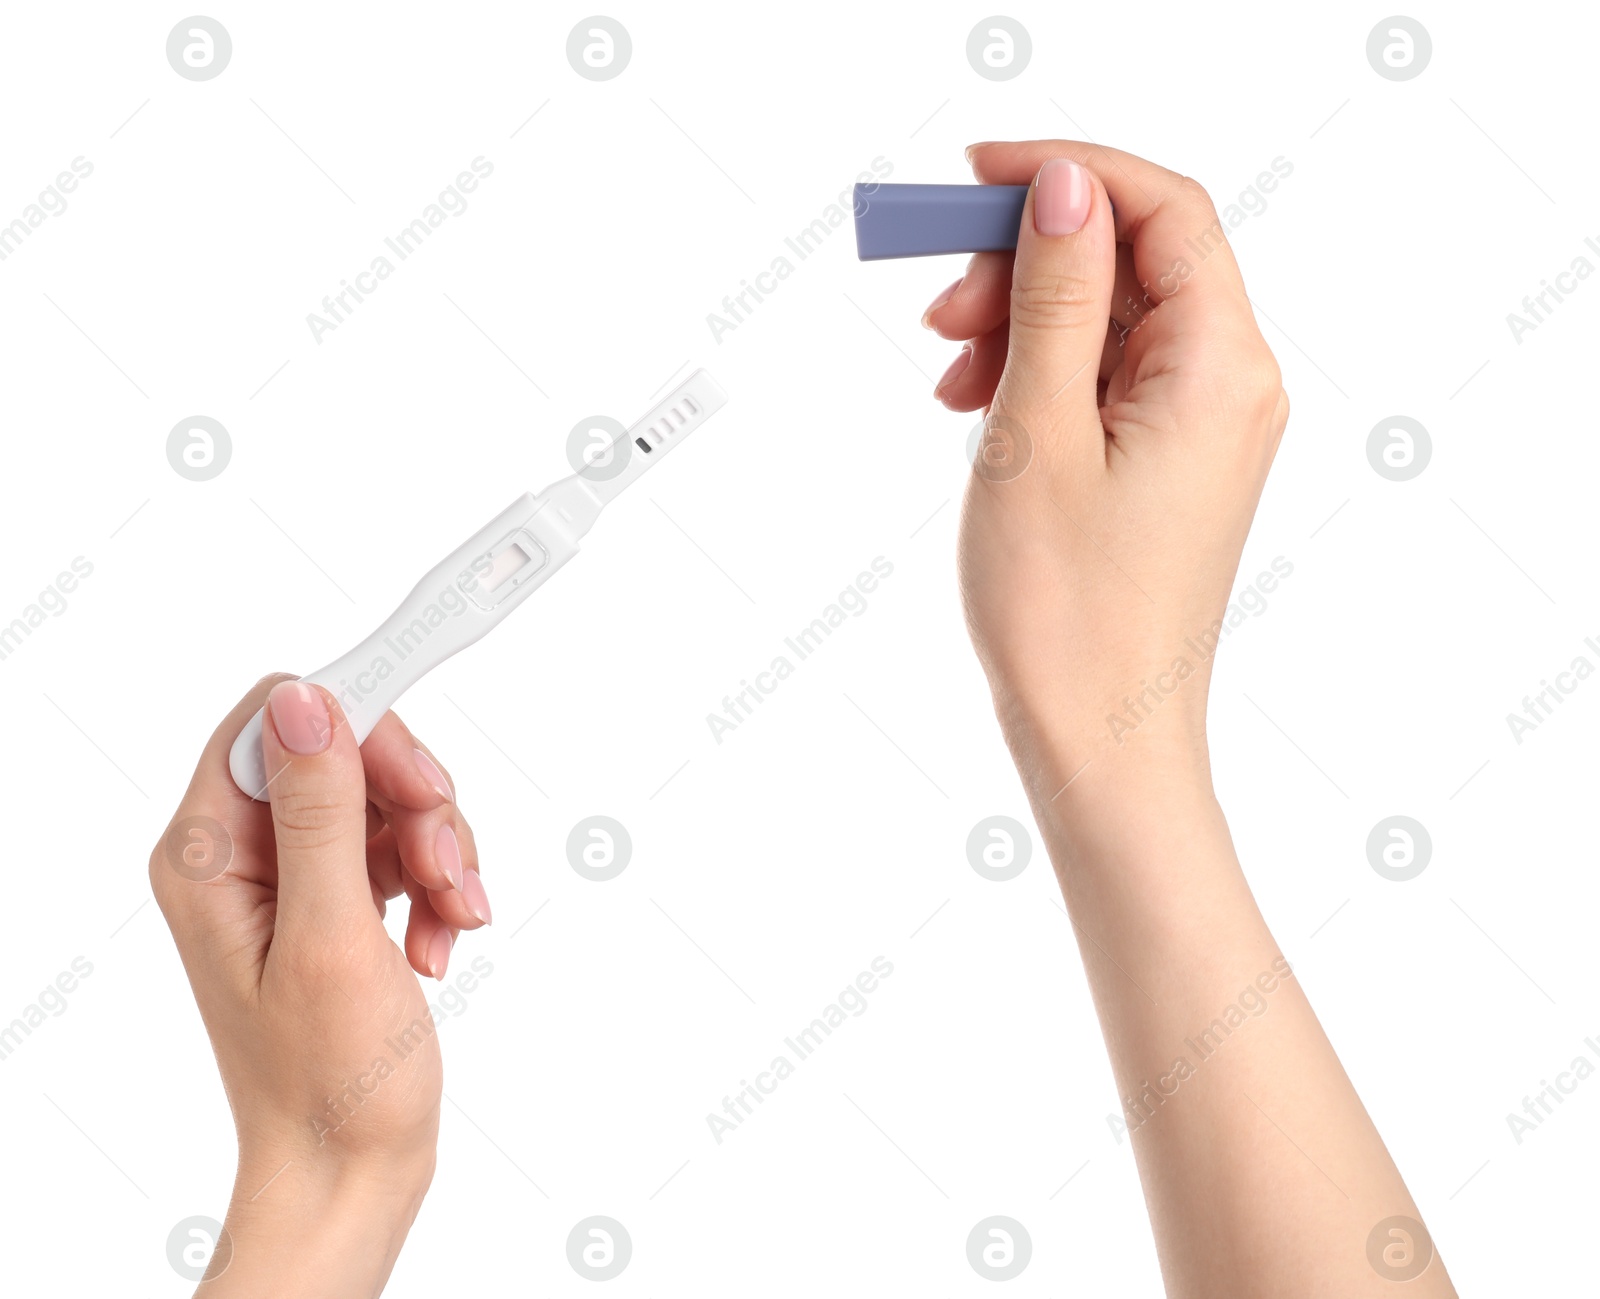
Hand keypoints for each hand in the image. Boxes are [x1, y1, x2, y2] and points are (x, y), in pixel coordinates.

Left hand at [149, 676, 492, 1294]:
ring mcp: (291, 877)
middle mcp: (240, 854)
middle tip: (451, 869)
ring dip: (440, 853)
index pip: (277, 723)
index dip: (358, 724)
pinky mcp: (336, 899)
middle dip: (416, 804)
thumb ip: (319, 812)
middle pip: (345, 754)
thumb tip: (307, 699)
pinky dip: (439, 886)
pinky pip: (404, 847)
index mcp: (208, 854)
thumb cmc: (327, 1080)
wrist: (348, 1169)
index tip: (426, 770)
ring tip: (453, 923)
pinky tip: (443, 942)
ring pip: (387, 799)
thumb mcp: (329, 936)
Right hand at [922, 144, 1452, 1297]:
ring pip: (1110, 319)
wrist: (1099, 740)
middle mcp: (1232, 387)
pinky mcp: (1169, 461)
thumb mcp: (1039, 433)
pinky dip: (1039, 373)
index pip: (1164, 211)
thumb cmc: (1067, 614)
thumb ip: (1055, 298)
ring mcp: (1202, 427)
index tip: (978, 175)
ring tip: (946, 367)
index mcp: (1222, 370)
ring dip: (1023, 318)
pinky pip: (1105, 378)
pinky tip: (976, 404)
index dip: (1070, 174)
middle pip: (1134, 261)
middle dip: (1031, 258)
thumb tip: (1064, 188)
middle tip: (940, 297)